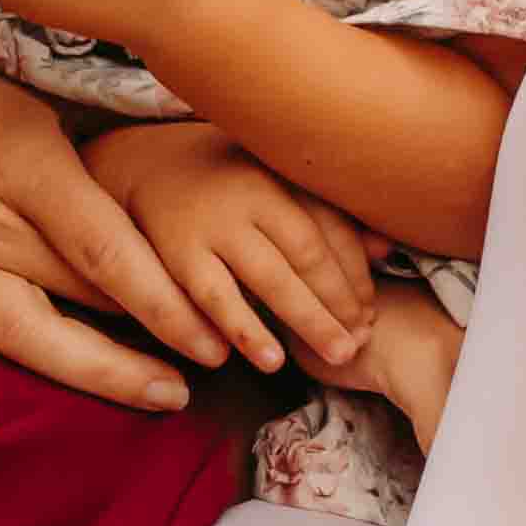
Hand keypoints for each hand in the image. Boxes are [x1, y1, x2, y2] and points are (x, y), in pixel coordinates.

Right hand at [0, 9, 235, 427]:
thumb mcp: (41, 90)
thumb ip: (96, 148)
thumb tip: (173, 187)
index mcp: (25, 165)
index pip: (107, 250)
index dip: (165, 300)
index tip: (215, 333)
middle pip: (80, 296)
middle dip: (154, 338)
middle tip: (214, 367)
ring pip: (22, 329)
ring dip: (95, 367)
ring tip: (159, 394)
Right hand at [78, 122, 383, 377]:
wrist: (139, 167)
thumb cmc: (225, 182)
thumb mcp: (275, 183)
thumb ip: (326, 215)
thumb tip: (385, 250)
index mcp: (277, 175)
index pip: (329, 229)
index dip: (354, 274)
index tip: (370, 311)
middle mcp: (247, 196)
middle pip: (306, 253)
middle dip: (338, 301)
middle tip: (360, 342)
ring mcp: (210, 224)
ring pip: (266, 278)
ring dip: (303, 319)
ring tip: (332, 356)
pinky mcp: (174, 253)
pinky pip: (210, 297)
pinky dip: (240, 327)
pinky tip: (267, 358)